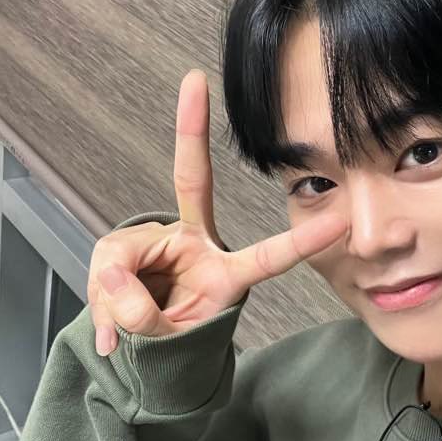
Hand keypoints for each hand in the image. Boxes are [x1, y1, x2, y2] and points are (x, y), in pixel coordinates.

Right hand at [88, 69, 345, 355]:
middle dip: (191, 130)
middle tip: (193, 84)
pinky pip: (106, 262)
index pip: (268, 256)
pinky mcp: (130, 248)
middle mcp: (198, 245)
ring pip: (124, 253)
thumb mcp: (163, 345)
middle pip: (192, 183)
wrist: (140, 356)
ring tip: (120, 336)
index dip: (302, 241)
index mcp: (227, 275)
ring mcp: (164, 241)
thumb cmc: (167, 348)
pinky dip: (100, 298)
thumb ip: (142, 318)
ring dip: (114, 299)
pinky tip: (107, 334)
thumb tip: (114, 277)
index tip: (341, 219)